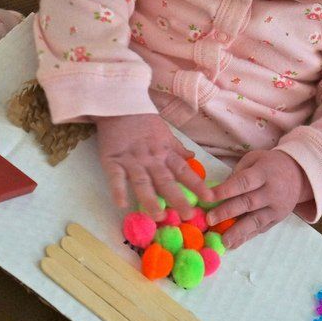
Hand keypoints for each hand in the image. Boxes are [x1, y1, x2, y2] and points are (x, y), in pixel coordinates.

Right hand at [94, 114, 214, 220]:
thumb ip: (177, 148)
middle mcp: (151, 159)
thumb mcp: (165, 133)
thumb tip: (193, 158)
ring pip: (142, 182)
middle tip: (187, 215)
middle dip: (177, 199)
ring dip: (150, 199)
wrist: (119, 105)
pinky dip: (118, 190)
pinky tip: (122, 204)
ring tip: (158, 216)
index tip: (209, 199)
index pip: (184, 171)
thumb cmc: (143, 121)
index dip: (197, 185)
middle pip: (165, 181)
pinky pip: (115, 177)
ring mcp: (131, 160)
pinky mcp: (112, 160)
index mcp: (165, 153)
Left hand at [205, 149, 311, 249]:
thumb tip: (219, 191)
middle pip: (248, 203)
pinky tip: (234, 243)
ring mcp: (276, 208)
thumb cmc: (269, 164)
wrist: (298, 174)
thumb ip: (238, 172)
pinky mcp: (277, 220)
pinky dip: (246, 237)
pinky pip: (260, 229)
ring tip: (223, 240)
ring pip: (255, 221)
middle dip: (227, 212)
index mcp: (264, 173)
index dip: (225, 190)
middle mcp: (272, 191)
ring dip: (237, 231)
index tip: (207, 197)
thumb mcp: (254, 159)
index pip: (243, 182)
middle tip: (209, 219)